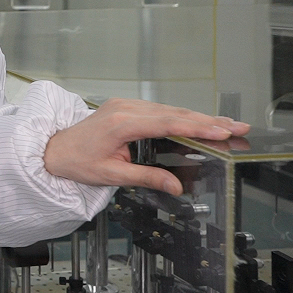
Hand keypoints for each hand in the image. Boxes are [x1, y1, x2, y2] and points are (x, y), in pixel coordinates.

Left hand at [42, 99, 249, 194]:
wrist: (54, 149)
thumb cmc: (77, 162)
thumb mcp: (112, 175)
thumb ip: (147, 178)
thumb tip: (176, 187)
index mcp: (123, 123)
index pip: (169, 123)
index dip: (199, 127)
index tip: (222, 131)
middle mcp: (126, 109)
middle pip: (176, 113)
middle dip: (210, 121)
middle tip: (238, 127)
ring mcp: (127, 105)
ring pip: (171, 110)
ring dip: (200, 117)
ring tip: (228, 125)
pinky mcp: (127, 108)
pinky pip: (161, 110)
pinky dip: (183, 116)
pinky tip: (201, 121)